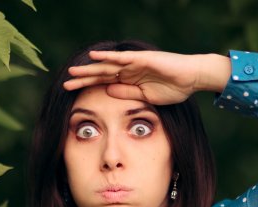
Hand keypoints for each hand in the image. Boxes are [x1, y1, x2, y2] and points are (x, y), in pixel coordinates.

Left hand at [63, 50, 230, 104]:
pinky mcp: (142, 59)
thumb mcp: (146, 98)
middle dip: (82, 79)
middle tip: (64, 84)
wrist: (192, 79)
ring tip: (73, 71)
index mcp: (128, 81)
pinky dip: (108, 58)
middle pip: (100, 75)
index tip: (70, 93)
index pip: (102, 84)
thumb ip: (127, 94)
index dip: (87, 87)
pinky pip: (122, 58)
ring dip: (90, 69)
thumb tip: (107, 91)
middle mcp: (128, 71)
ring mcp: (134, 64)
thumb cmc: (173, 89)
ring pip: (107, 66)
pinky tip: (94, 58)